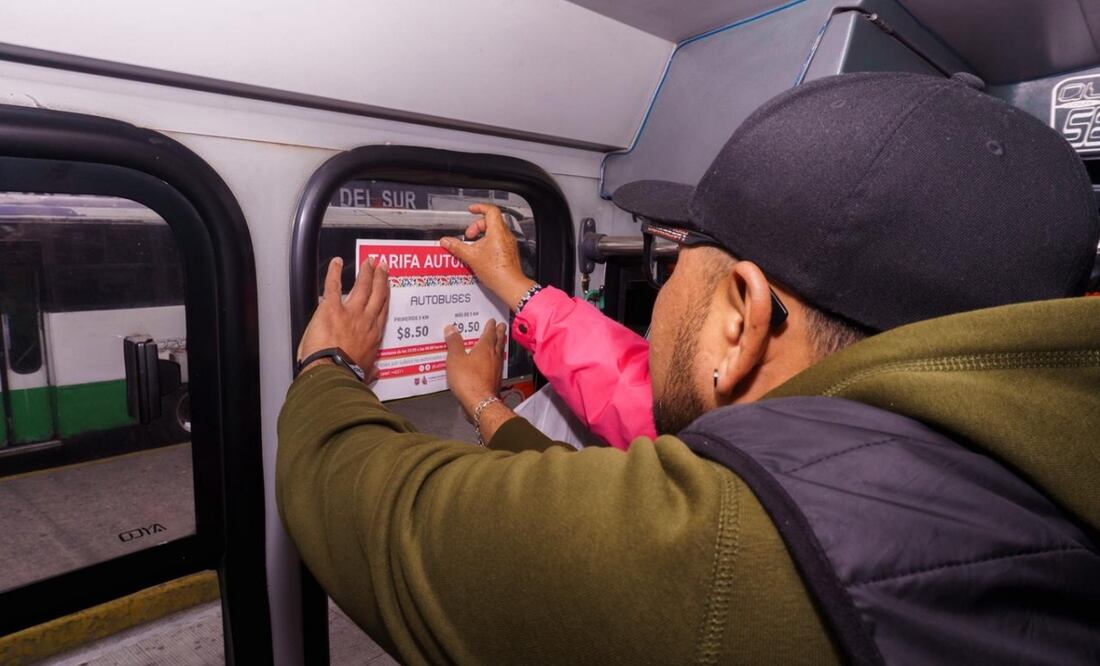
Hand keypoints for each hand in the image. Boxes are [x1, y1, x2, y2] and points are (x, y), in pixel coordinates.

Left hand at [298, 256, 389, 377]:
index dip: (386, 297)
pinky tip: (336, 262)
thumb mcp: (363, 374)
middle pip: (377, 294)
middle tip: (382, 266)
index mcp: (374, 336)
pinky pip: (333, 286)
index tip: (388, 288)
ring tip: (369, 261)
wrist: (333, 374)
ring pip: (362, 287)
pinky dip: (334, 272)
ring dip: (366, 272)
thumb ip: (369, 370)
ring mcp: (351, 313)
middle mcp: (366, 321)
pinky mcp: (332, 309)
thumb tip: (375, 373)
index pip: (382, 312)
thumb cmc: (347, 376)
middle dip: (380, 278)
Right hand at [439, 203, 535, 309]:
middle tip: (468, 235)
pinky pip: (499, 241)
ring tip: (473, 246)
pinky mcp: (510, 252)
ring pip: (495, 231)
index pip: (491, 211)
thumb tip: (446, 241)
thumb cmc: (497, 272)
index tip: (471, 210)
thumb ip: (457, 247)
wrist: (510, 285)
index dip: (480, 207)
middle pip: (491, 221)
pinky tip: (481, 254)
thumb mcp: (472, 257)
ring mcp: (509, 243)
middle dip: (477, 226)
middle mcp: (506, 235)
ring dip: (482, 235)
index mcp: (497, 232)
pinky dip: (488, 242)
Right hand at [444, 318, 507, 417]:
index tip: (493, 321)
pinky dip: (495, 360)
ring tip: (498, 342)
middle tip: (502, 326)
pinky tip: (492, 363)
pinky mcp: (495, 380)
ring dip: (499, 346)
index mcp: (485, 348)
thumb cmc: (468, 379)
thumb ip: (454, 343)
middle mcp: (494, 357)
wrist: (480, 403)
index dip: (490, 326)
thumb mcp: (455, 359)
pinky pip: (496, 365)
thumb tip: (452, 328)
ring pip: (499, 353)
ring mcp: (496, 369)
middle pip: (498, 342)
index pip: (490, 333)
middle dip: (500, 333)